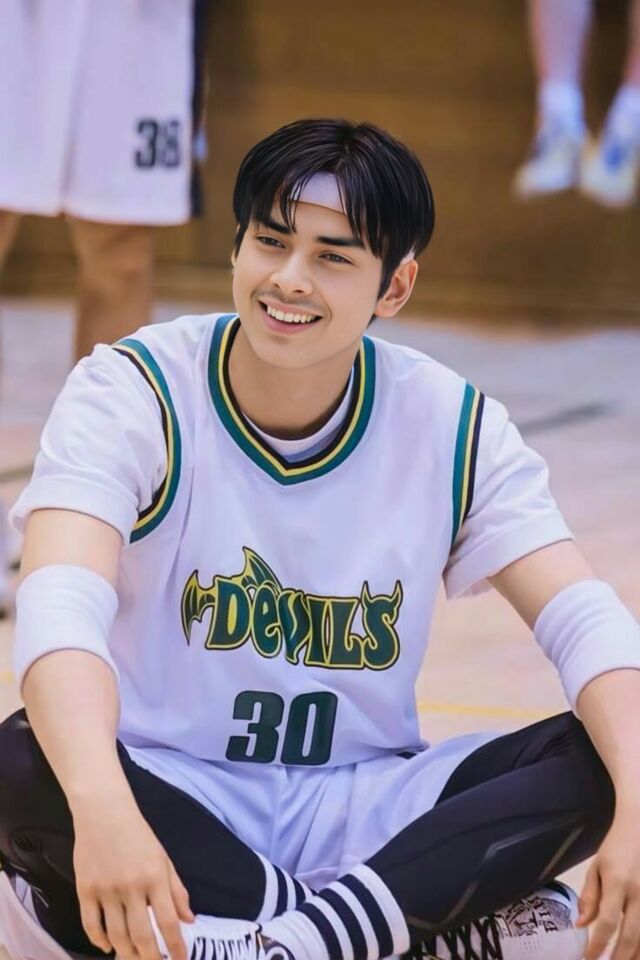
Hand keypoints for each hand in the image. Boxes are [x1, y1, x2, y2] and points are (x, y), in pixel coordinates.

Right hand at [71, 792, 193, 959]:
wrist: (104, 812)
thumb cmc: (138, 834)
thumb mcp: (163, 858)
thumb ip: (177, 890)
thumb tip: (189, 920)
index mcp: (155, 877)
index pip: (169, 922)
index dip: (176, 947)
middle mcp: (132, 886)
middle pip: (141, 936)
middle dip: (149, 958)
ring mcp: (106, 889)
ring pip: (116, 936)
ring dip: (125, 953)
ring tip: (132, 958)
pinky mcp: (85, 889)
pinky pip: (91, 925)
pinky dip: (99, 941)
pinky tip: (107, 947)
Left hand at [578, 805, 639, 959]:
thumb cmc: (616, 847)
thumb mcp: (597, 867)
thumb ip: (590, 896)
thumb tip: (582, 925)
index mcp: (618, 882)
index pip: (608, 921)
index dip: (599, 944)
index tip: (589, 958)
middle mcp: (639, 893)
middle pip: (631, 935)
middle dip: (619, 957)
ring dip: (635, 954)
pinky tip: (637, 952)